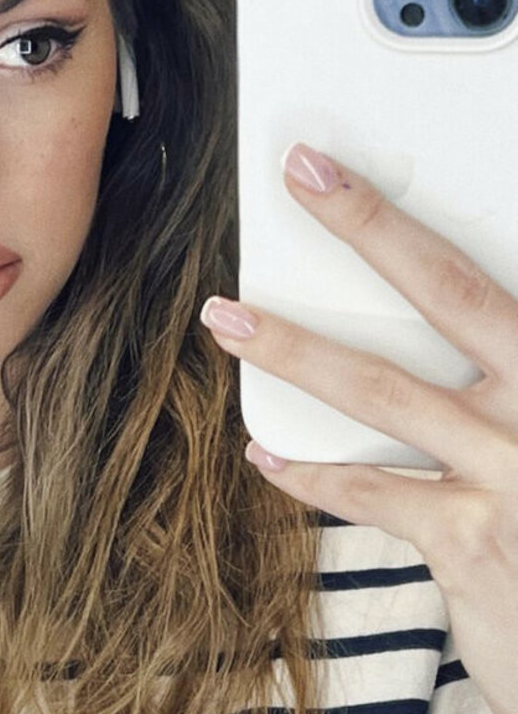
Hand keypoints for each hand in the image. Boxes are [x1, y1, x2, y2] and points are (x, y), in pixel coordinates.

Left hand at [200, 142, 517, 713]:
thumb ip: (508, 368)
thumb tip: (467, 334)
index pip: (493, 273)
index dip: (424, 216)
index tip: (368, 169)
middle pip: (450, 291)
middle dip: (370, 226)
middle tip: (303, 175)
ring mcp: (513, 472)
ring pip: (383, 389)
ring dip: (295, 349)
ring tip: (225, 318)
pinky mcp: (472, 543)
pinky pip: (371, 492)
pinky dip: (312, 475)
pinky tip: (265, 456)